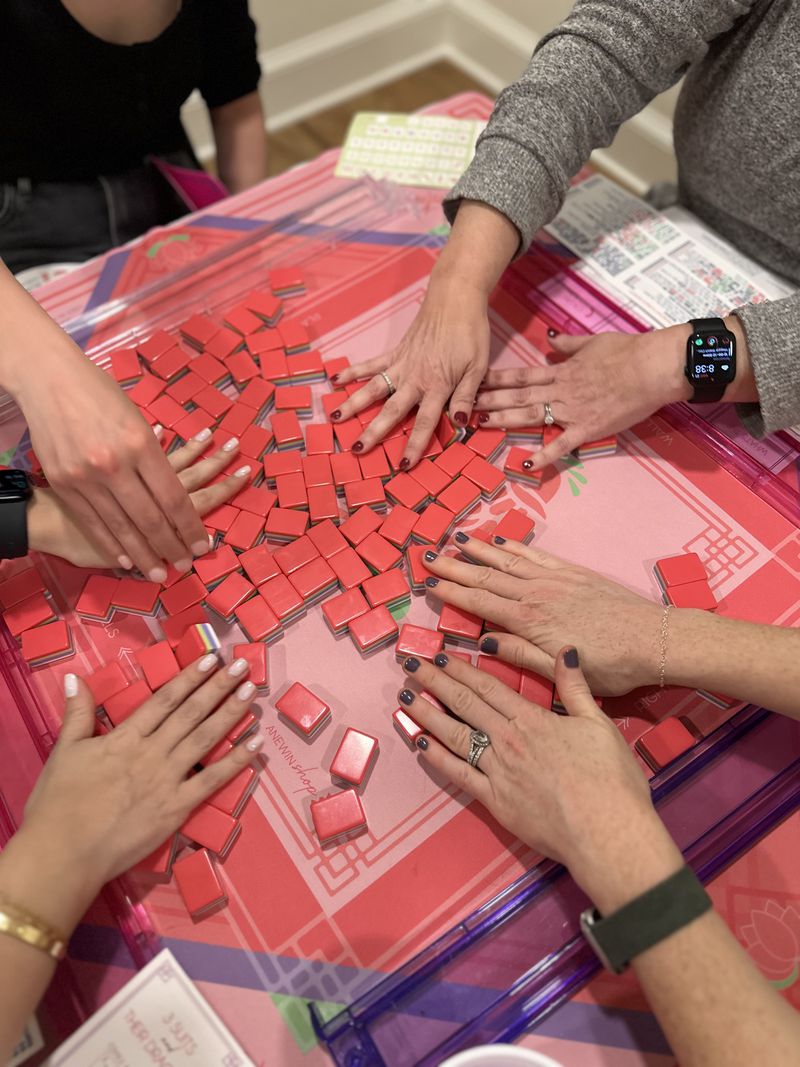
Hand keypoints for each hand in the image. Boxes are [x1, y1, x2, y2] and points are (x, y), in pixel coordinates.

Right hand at [19, 354, 210, 580]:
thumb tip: (177, 489)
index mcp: (141, 445)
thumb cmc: (102, 393)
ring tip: (159, 573)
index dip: (191, 527)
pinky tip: (125, 560)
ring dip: (143, 555)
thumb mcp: (137, 419)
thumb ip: (155, 455)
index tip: (202, 546)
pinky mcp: (64, 484)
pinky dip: (112, 544)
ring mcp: (86, 477)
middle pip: (152, 519)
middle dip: (172, 548)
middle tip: (185, 566)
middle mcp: (115, 464)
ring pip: (122, 528)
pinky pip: (94, 523)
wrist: (48, 380)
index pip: (175, 498)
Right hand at [21, 654, 261, 895]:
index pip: (164, 700)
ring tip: (252, 691)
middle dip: (218, 687)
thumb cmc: (58, 804)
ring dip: (231, 713)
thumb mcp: (64, 751)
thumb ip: (77, 713)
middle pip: (191, 713)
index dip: (190, 677)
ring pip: (205, 739)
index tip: (211, 658)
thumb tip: (76, 677)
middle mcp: (151, 752)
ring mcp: (167, 780)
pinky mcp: (177, 808)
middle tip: (242, 666)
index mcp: (125, 738)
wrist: (63, 853)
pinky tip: (255, 744)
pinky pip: (212, 780)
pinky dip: (236, 761)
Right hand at [332, 277, 490, 467]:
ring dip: (354, 404)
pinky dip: (353, 371)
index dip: (414, 445)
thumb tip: (459, 423)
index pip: (425, 422)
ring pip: (374, 388)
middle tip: (356, 450)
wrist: (456, 299)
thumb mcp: (478, 367)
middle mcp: (415, 378)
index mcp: (438, 385)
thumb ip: (466, 396)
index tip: (403, 465)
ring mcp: (401, 364)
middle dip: (374, 432)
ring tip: (335, 419)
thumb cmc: (471, 334)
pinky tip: (335, 380)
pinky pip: (370, 364)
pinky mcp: (395, 351)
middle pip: (392, 411)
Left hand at [399, 647, 681, 910]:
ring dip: (427, 714)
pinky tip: (419, 744)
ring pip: (454, 735)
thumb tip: (566, 650)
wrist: (606, 833)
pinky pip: (459, 775)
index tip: (439, 655)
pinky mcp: (494, 802)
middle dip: (434, 681)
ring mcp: (497, 772)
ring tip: (405, 697)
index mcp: (532, 720)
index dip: (461, 669)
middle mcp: (508, 741)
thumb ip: (575, 687)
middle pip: (464, 704)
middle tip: (409, 664)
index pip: (488, 687)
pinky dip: (437, 758)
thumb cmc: (610, 780)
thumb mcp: (599, 723)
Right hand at [424, 534, 663, 694]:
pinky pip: (537, 555)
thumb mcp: (560, 671)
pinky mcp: (574, 573)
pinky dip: (516, 547)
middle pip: (487, 576)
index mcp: (530, 620)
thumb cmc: (610, 665)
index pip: (481, 602)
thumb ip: (519, 654)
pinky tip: (501, 542)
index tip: (428, 583)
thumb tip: (481, 642)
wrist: (653, 640)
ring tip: (456, 539)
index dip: (452, 592)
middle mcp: (537, 593)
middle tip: (428, 555)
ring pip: (508, 561)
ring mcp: (556, 579)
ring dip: (480, 550)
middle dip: (456, 565)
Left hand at [475, 326, 690, 468]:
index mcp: (561, 371)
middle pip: (518, 395)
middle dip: (488, 400)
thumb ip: (568, 344)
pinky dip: (544, 455)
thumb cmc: (628, 351)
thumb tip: (549, 339)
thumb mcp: (593, 341)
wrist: (654, 366)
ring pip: (531, 415)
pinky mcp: (588, 428)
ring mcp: (572, 410)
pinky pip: (562, 444)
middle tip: (463, 405)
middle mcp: (560, 390)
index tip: (473, 381)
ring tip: (479, 425)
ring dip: (504, 420)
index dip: (495, 379)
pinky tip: (525, 463)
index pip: (521, 375)